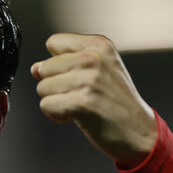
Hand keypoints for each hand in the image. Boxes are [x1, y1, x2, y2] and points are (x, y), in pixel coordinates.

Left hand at [30, 33, 157, 166]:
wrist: (138, 130)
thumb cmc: (116, 102)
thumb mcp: (100, 70)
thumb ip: (67, 63)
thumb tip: (35, 68)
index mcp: (99, 44)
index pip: (54, 42)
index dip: (57, 63)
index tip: (74, 76)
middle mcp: (94, 58)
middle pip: (44, 67)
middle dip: (54, 85)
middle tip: (78, 95)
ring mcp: (88, 80)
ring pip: (43, 88)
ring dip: (55, 101)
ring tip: (78, 105)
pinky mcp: (82, 102)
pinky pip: (47, 105)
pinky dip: (56, 114)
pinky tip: (75, 115)